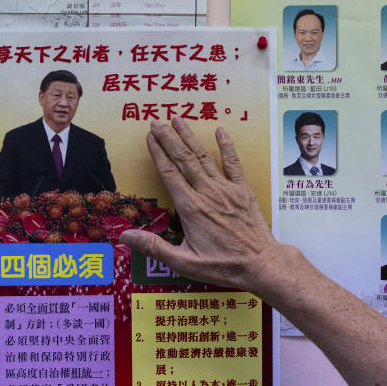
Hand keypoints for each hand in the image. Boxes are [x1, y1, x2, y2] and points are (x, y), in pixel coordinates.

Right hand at [119, 118, 281, 292]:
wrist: (260, 263)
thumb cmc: (223, 266)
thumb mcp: (184, 263)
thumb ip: (154, 247)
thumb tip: (126, 236)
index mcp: (190, 208)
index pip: (169, 174)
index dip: (158, 154)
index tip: (149, 138)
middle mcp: (207, 193)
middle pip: (183, 159)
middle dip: (168, 138)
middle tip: (156, 121)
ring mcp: (226, 189)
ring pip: (203, 157)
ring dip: (189, 137)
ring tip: (178, 119)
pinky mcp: (242, 190)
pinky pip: (233, 163)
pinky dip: (226, 145)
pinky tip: (220, 131)